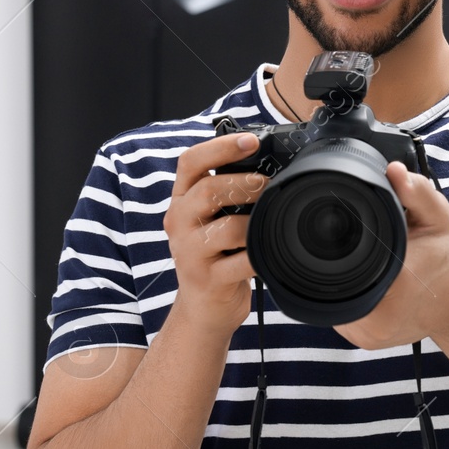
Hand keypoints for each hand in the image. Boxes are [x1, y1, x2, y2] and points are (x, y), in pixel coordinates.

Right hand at [163, 132, 268, 340]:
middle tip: (268, 184)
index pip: (190, 162)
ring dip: (255, 222)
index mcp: (181, 201)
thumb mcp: (210, 220)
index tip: (251, 140)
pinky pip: (240, 262)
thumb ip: (225, 193)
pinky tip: (268, 251)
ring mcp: (190, 252)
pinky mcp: (208, 279)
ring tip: (270, 221)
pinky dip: (260, 254)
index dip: (221, 146)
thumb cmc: (214, 256)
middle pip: (208, 190)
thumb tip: (264, 162)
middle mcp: (179, 222)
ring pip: (226, 228)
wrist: (203, 308)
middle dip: (245, 183)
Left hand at [333, 161, 448, 350]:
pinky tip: (358, 283)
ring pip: (330, 301)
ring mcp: (369, 337)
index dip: (328, 247)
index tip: (332, 233)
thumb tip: (393, 171)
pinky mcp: (366, 343)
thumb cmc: (446, 258)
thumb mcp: (437, 218)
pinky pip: (339, 315)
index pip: (338, 266)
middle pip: (327, 284)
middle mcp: (377, 319)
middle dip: (332, 262)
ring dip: (335, 281)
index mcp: (391, 287)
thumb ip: (416, 191)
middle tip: (348, 245)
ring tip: (357, 264)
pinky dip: (343, 297)